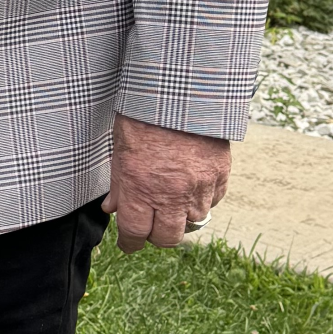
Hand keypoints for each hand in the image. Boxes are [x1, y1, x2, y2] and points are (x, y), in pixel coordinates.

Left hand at [103, 113, 230, 252]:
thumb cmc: (144, 115)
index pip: (135, 233)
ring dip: (181, 217)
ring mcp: (199, 186)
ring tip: (172, 202)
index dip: (130, 243)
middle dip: (157, 236)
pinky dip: (202, 200)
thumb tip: (113, 207)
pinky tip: (192, 188)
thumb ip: (118, 184)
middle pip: (168, 238)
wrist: (181, 89)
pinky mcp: (219, 174)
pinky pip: (213, 201)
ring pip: (193, 221)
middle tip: (151, 227)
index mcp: (140, 188)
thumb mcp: (120, 148)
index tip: (128, 244)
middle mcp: (171, 193)